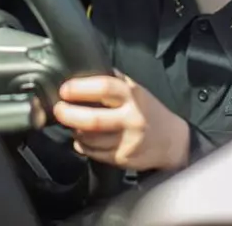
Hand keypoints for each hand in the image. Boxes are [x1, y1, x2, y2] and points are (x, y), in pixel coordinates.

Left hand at [52, 73, 189, 170]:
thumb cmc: (148, 110)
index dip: (80, 88)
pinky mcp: (124, 158)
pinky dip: (82, 145)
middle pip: (93, 119)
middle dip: (69, 114)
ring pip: (90, 139)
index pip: (104, 87)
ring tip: (71, 123)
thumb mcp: (136, 89)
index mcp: (132, 95)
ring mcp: (128, 141)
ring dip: (74, 131)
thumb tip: (82, 72)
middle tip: (58, 109)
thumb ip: (113, 81)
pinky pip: (94, 153)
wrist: (173, 141)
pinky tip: (82, 139)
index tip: (64, 90)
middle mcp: (131, 118)